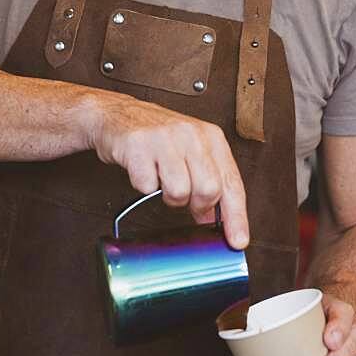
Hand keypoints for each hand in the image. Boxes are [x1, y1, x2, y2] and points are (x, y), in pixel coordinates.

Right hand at [86, 89, 248, 248]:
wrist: (117, 114)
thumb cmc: (157, 135)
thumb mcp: (191, 151)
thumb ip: (208, 181)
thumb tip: (217, 219)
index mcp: (210, 136)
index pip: (232, 182)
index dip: (236, 216)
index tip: (237, 241)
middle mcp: (191, 134)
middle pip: (209, 190)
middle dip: (197, 204)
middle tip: (186, 199)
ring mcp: (165, 139)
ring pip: (179, 191)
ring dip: (169, 196)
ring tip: (162, 179)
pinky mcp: (139, 146)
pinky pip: (148, 187)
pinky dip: (144, 186)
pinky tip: (145, 170)